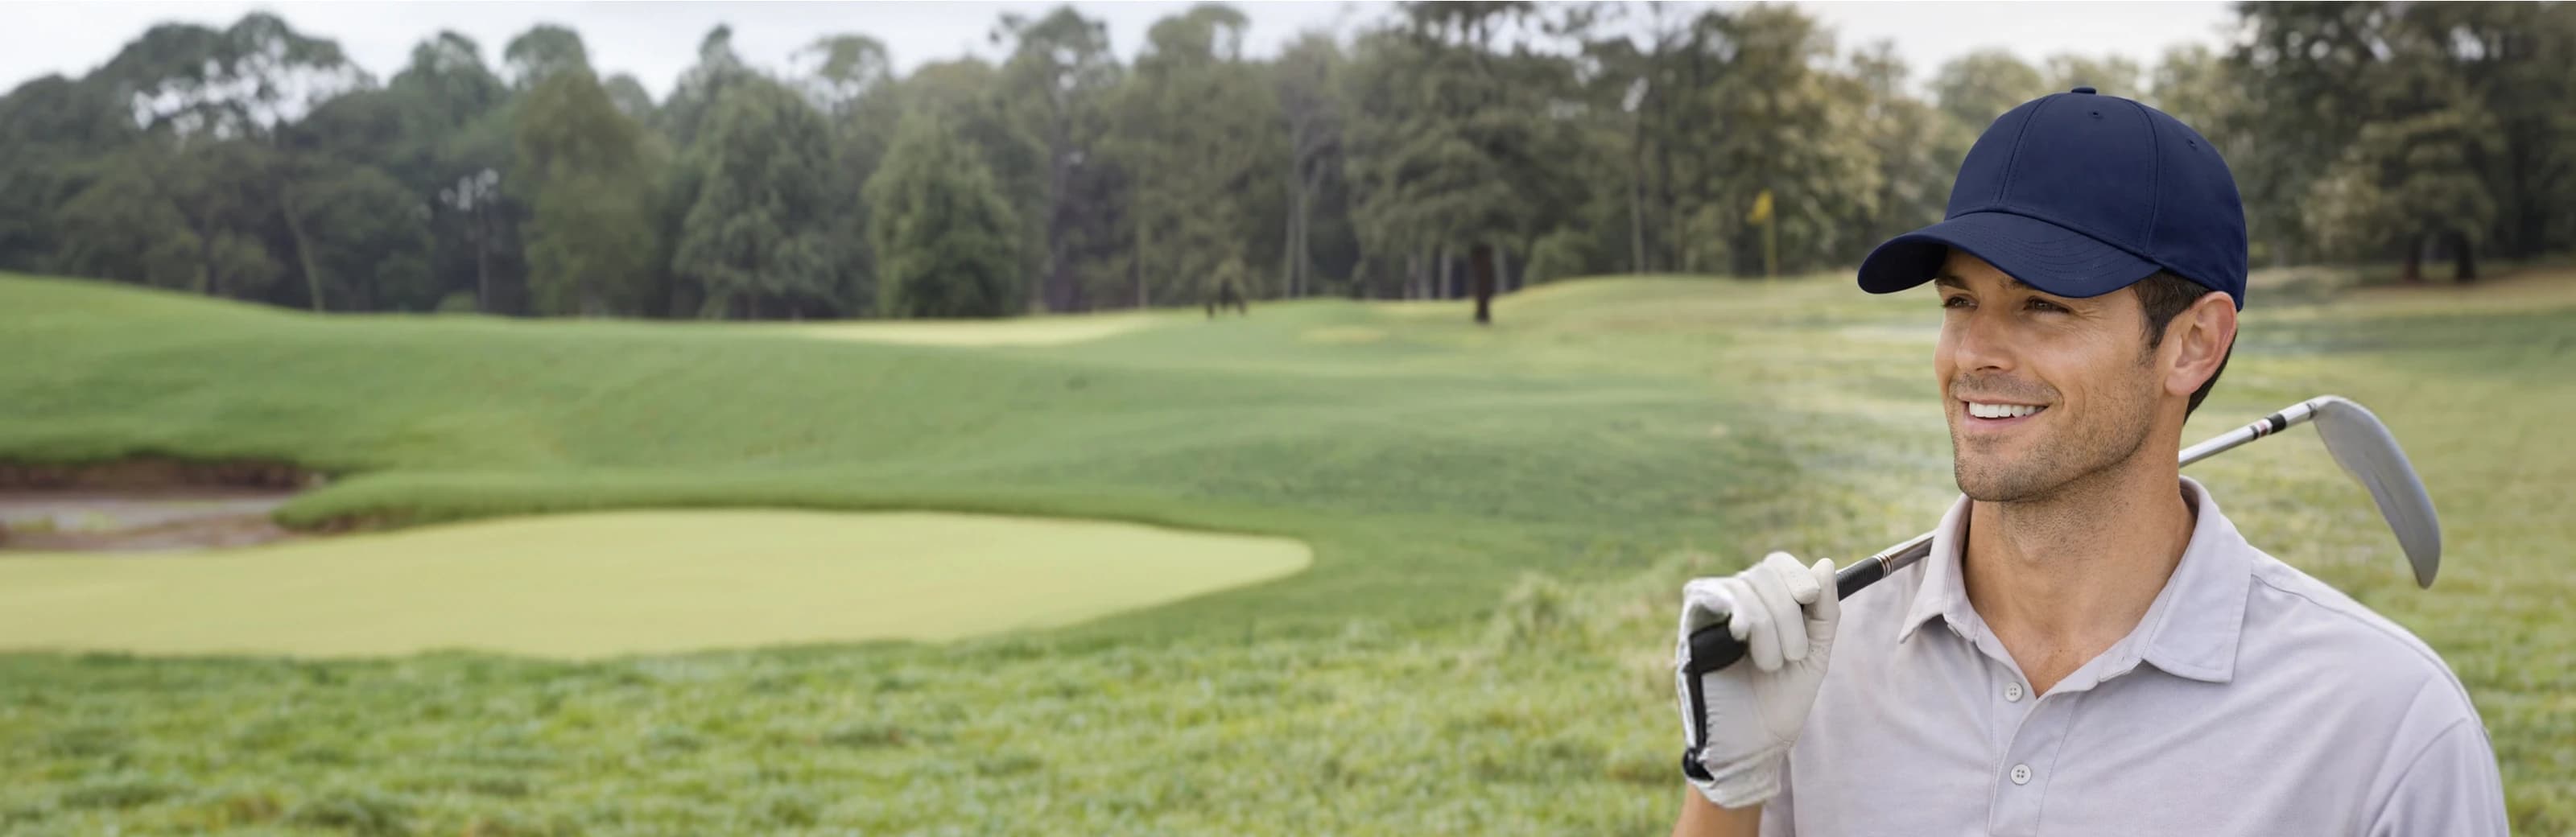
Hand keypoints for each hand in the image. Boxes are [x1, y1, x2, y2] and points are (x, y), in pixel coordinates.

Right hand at [1673, 552, 1839, 807]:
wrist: (1752, 744)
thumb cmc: (1781, 701)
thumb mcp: (1815, 654)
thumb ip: (1824, 611)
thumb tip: (1824, 562)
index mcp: (1766, 606)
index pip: (1776, 564)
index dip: (1794, 574)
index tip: (1811, 599)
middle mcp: (1735, 605)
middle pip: (1762, 575)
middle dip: (1787, 615)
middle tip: (1792, 655)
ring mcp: (1710, 617)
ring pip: (1741, 588)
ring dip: (1768, 627)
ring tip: (1770, 665)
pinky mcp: (1689, 630)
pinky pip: (1705, 596)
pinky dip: (1735, 611)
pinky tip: (1743, 635)